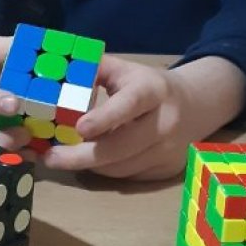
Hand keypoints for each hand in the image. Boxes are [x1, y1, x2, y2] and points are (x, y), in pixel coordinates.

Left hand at [39, 54, 245, 180]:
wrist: (195, 105)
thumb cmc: (147, 85)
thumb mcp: (125, 69)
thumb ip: (94, 68)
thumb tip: (58, 73)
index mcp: (153, 90)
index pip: (130, 104)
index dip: (106, 117)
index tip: (80, 128)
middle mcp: (165, 122)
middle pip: (121, 147)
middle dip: (82, 156)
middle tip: (51, 157)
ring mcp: (168, 150)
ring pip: (120, 167)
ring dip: (89, 164)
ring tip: (64, 156)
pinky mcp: (166, 171)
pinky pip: (127, 176)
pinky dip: (105, 170)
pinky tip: (91, 160)